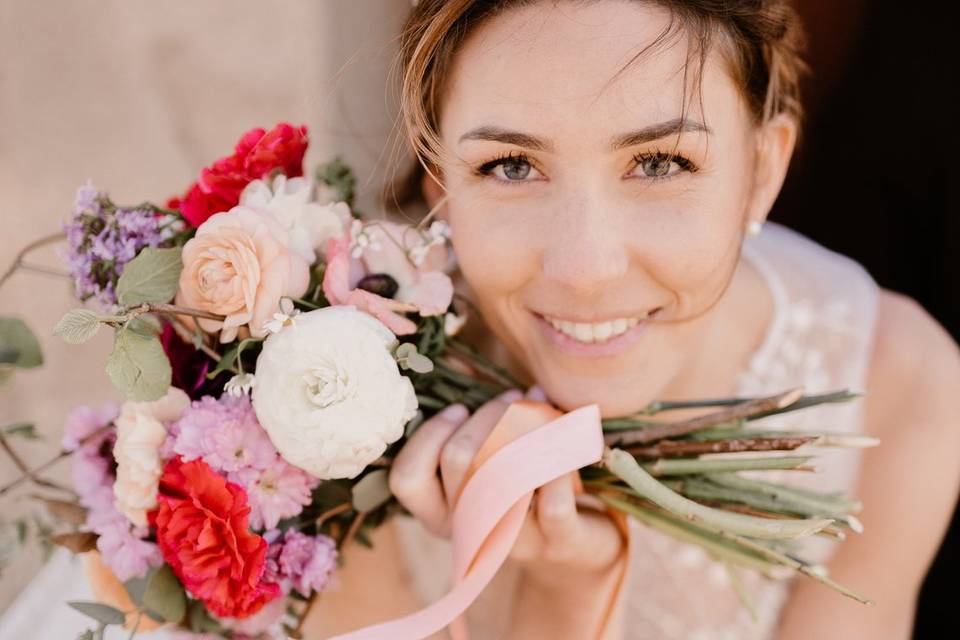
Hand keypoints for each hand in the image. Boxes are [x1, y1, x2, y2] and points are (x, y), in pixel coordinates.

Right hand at [389, 386, 625, 581]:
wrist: (577, 547)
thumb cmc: (521, 490)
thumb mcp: (486, 462)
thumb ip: (466, 421)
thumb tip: (457, 359)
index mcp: (439, 513)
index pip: (407, 479)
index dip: (430, 435)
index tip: (460, 410)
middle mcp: (469, 530)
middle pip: (458, 459)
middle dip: (485, 415)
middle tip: (508, 400)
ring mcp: (512, 539)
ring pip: (503, 476)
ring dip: (521, 425)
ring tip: (533, 406)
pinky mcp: (557, 540)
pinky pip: (553, 498)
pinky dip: (559, 457)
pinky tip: (564, 435)